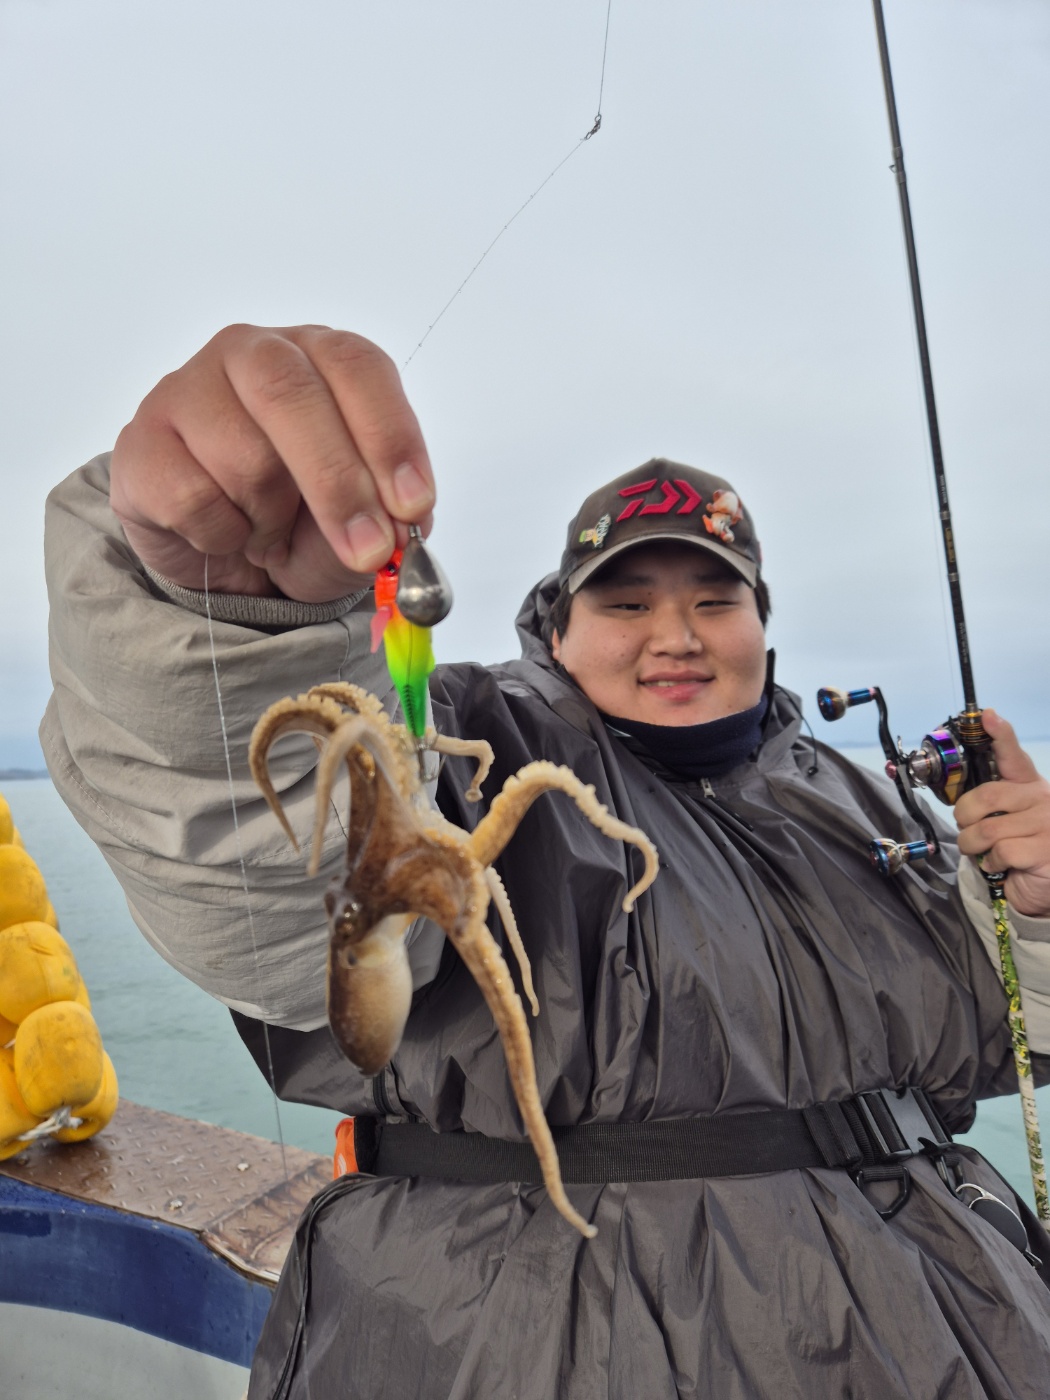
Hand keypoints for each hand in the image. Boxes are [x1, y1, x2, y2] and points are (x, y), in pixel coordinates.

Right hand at [110, 325, 434, 602]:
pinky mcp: (140, 443)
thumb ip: (388, 516)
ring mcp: (186, 390)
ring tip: (269, 528)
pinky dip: (223, 535)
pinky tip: (226, 530)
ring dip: (271, 518)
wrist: (228, 554)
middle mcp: (252, 353)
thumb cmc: (304, 518)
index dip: (389, 436)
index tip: (413, 505)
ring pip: (241, 455)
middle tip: (368, 550)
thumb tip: (398, 524)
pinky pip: (191, 498)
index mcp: (319, 356)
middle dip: (338, 483)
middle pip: (290, 395)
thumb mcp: (364, 521)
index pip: (357, 366)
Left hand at [954, 709, 1049, 917]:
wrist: (1043, 888)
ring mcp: (1047, 824)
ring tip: (980, 851)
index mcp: (1029, 785)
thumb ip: (991, 802)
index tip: (988, 716)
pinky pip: (1000, 851)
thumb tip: (959, 797)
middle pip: (986, 795)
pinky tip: (1001, 866)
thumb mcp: (1006, 819)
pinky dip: (989, 863)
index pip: (1015, 756)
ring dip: (971, 844)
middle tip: (967, 829)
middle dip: (964, 816)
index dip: (1000, 735)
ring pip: (987, 828)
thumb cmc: (1019, 848)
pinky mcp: (1045, 850)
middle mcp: (1042, 798)